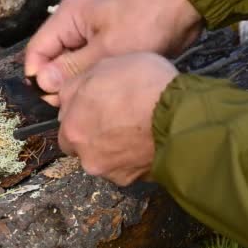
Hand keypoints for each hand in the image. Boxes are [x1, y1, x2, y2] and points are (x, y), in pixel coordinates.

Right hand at [25, 0, 200, 99]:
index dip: (38, 77)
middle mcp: (74, 22)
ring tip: (88, 98)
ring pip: (70, 63)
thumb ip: (73, 67)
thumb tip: (42, 82)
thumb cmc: (148, 22)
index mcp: (68, 17)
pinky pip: (88, 62)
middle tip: (73, 103)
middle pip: (51, 58)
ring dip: (75, 81)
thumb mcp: (108, 49)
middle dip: (58, 82)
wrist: (187, 5)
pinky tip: (100, 90)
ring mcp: (90, 30)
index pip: (37, 50)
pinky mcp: (106, 40)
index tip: (51, 99)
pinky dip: (90, 76)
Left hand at [57, 53, 177, 185]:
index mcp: (71, 127)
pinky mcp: (129, 181)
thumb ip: (77, 85)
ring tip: (135, 129)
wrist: (181, 117)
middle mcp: (83, 153)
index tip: (97, 105)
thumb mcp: (103, 66)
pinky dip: (131, 158)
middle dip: (93, 133)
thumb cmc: (143, 86)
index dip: (81, 112)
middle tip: (115, 118)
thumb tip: (67, 96)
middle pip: (82, 144)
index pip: (66, 122)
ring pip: (102, 157)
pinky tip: (145, 142)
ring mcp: (107, 170)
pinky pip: (125, 167)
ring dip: (112, 147)